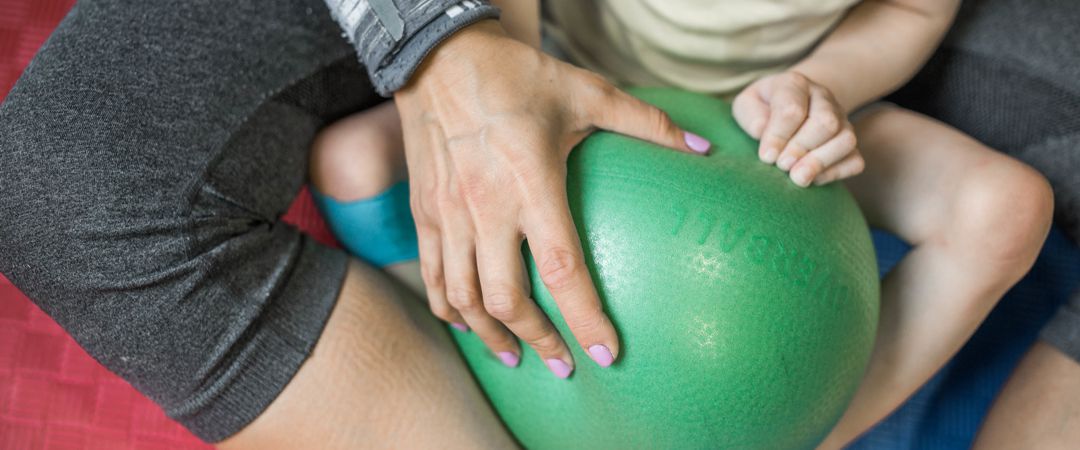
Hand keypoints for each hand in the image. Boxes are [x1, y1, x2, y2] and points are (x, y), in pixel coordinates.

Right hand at [394, 21, 708, 375]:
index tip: (606, 354)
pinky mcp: (424, 213)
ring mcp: (449, 214)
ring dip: (491, 337)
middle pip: (507, 299)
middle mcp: (485, 208)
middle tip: (564, 366)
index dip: (584, 318)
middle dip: (539, 342)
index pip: (560, 269)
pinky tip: (466, 325)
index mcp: (530, 183)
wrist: (438, 57)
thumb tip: (700, 148)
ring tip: (516, 358)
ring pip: (464, 298)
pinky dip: (448, 310)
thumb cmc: (516, 76)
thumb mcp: (586, 92)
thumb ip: (646, 122)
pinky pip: (431, 277)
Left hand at [732, 71, 864, 186]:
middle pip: (826, 123)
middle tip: (781, 165)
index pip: (792, 110)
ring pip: (846, 140)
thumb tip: (763, 132)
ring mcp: (841, 120)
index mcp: (795, 84)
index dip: (778, 137)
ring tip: (797, 177)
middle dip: (801, 148)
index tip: (766, 156)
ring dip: (819, 163)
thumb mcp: (747, 105)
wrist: (791, 104)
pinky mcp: (849, 144)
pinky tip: (813, 179)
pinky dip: (835, 173)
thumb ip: (751, 117)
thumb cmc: (763, 109)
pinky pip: (854, 160)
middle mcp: (823, 99)